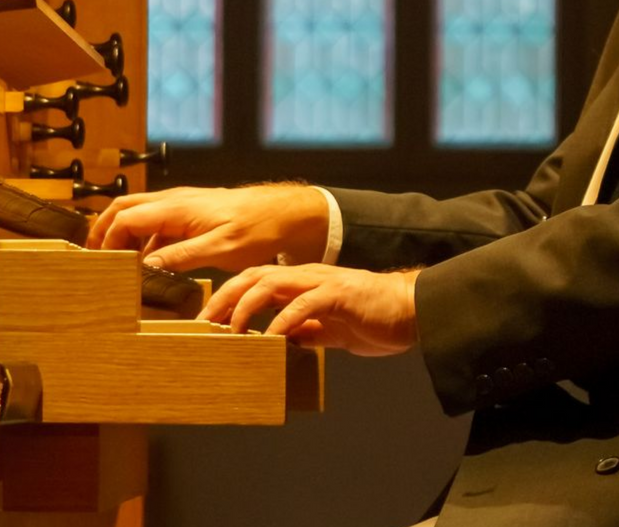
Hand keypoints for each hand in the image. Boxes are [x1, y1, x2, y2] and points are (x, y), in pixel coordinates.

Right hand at [84, 184, 330, 272]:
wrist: (288, 214)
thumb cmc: (258, 228)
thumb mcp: (219, 249)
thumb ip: (179, 257)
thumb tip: (144, 267)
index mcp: (177, 208)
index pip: (125, 218)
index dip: (107, 239)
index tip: (101, 262)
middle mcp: (176, 201)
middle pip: (126, 209)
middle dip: (105, 229)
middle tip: (95, 257)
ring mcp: (185, 205)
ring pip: (141, 214)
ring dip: (124, 234)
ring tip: (117, 262)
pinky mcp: (195, 213)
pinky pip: (159, 222)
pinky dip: (145, 238)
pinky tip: (149, 261)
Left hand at [202, 264, 419, 355]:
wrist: (413, 310)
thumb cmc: (375, 319)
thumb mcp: (332, 330)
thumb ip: (307, 331)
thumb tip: (282, 343)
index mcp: (305, 284)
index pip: (256, 282)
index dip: (228, 298)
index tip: (208, 323)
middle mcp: (309, 277)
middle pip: (254, 276)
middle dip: (224, 297)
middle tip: (205, 323)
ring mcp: (324, 283)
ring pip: (272, 282)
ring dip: (246, 306)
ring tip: (233, 330)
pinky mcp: (340, 294)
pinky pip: (305, 303)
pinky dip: (284, 319)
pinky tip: (273, 336)